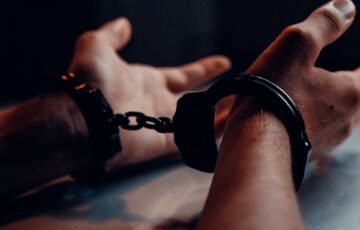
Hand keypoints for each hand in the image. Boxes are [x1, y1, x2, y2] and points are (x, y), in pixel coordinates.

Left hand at [69, 18, 230, 169]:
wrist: (83, 117)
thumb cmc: (89, 81)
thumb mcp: (97, 46)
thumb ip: (112, 35)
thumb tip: (124, 24)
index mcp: (149, 82)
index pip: (185, 75)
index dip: (205, 69)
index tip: (223, 62)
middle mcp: (159, 103)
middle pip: (195, 100)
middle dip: (216, 96)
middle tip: (237, 92)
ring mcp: (162, 124)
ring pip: (198, 120)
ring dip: (219, 115)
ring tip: (242, 108)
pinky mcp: (163, 143)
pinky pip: (193, 138)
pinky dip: (211, 133)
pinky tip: (232, 127)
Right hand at [225, 0, 357, 156]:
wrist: (251, 141)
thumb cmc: (272, 94)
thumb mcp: (296, 45)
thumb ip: (324, 24)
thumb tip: (346, 6)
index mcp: (350, 92)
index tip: (354, 67)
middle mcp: (345, 119)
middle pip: (357, 97)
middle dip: (350, 85)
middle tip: (343, 77)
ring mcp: (327, 139)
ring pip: (338, 117)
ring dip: (330, 104)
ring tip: (316, 95)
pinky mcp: (307, 151)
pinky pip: (318, 132)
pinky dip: (313, 120)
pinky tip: (298, 116)